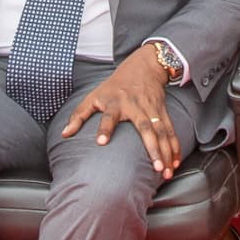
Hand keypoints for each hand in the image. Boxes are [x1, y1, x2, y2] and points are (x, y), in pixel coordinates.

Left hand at [60, 43, 183, 174]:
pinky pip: (170, 131)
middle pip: (146, 128)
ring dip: (166, 153)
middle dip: (152, 148)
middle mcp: (136, 107)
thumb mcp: (94, 96)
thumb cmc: (114, 85)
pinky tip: (175, 162)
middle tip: (156, 169)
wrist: (144, 66)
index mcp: (116, 103)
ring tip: (166, 173)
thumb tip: (64, 134)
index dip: (105, 128)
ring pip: (162, 133)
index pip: (109, 116)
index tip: (101, 142)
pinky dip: (174, 147)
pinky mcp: (163, 112)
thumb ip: (79, 115)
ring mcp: (152, 110)